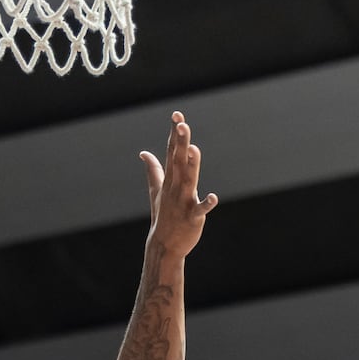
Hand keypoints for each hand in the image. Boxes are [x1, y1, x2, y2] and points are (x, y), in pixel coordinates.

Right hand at [143, 111, 219, 256]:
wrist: (165, 245)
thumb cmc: (164, 216)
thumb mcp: (157, 190)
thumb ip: (154, 170)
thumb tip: (144, 153)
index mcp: (170, 180)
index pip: (172, 152)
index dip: (174, 134)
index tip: (177, 115)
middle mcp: (176, 187)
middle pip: (178, 161)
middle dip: (180, 142)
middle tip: (182, 124)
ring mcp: (183, 201)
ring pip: (188, 180)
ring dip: (191, 165)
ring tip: (194, 149)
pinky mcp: (193, 217)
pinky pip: (200, 209)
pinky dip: (206, 204)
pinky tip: (214, 197)